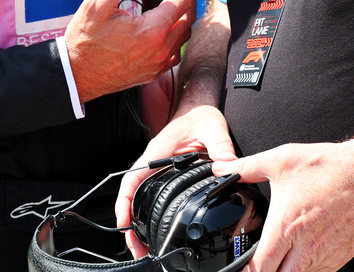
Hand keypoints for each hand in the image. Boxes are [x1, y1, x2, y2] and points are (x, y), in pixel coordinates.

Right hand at [64, 0, 194, 103]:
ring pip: (185, 36)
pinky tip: (170, 29)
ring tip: (182, 0)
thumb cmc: (84, 38)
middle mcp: (161, 48)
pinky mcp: (152, 73)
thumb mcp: (99, 2)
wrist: (75, 75)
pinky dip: (178, 36)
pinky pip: (176, 52)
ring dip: (186, 16)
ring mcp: (158, 64)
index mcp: (153, 29)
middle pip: (189, 16)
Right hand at [114, 104, 236, 257]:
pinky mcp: (164, 172)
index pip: (132, 180)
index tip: (125, 224)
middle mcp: (153, 162)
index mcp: (157, 152)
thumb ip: (221, 148)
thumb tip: (229, 167)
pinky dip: (146, 212)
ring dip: (135, 221)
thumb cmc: (201, 114)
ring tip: (141, 245)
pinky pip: (149, 193)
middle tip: (137, 247)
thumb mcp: (213, 128)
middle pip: (131, 195)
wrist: (199, 105)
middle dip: (129, 223)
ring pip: (138, 197)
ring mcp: (157, 168)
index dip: (125, 204)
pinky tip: (151, 228)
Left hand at [212, 135, 353, 271]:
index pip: (261, 267)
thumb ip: (248, 167)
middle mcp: (306, 247)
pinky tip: (305, 253)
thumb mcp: (281, 160)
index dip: (247, 270)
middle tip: (262, 262)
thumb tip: (223, 167)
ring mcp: (326, 254)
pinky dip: (309, 267)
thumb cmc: (326, 167)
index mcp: (286, 227)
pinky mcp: (342, 256)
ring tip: (283, 256)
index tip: (240, 267)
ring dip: (289, 270)